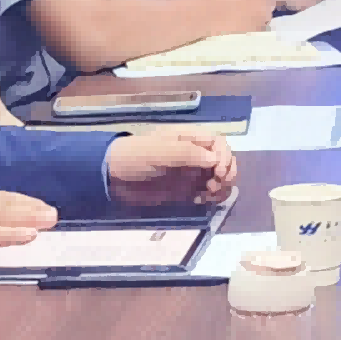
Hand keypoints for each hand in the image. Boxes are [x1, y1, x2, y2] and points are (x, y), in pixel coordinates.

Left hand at [109, 126, 237, 207]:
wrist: (112, 177)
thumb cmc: (134, 157)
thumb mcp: (159, 151)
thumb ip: (187, 154)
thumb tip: (215, 161)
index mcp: (189, 138)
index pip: (219, 142)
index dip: (224, 155)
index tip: (218, 172)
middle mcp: (194, 154)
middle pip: (223, 160)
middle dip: (227, 172)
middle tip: (217, 185)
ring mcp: (190, 173)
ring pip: (219, 177)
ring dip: (222, 186)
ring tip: (210, 195)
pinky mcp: (186, 190)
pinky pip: (207, 192)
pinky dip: (211, 197)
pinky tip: (201, 201)